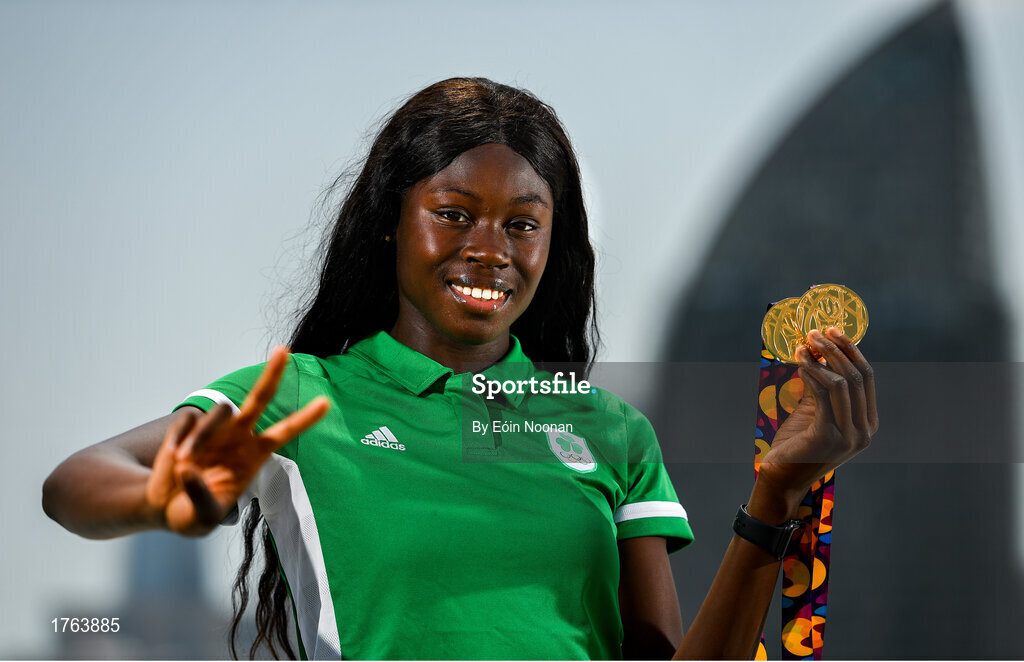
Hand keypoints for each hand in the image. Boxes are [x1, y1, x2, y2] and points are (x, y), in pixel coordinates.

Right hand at [145, 347, 329, 535]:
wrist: (165, 508)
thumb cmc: (193, 514)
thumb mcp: (204, 517)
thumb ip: (200, 495)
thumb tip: (188, 467)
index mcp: (254, 455)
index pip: (284, 432)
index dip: (305, 418)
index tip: (326, 402)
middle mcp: (238, 435)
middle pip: (259, 398)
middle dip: (272, 374)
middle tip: (283, 351)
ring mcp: (214, 429)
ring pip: (219, 412)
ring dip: (201, 437)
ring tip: (183, 464)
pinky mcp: (188, 426)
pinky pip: (187, 421)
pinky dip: (179, 439)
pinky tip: (172, 459)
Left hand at [755, 327, 877, 512]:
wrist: (782, 478)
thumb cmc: (797, 444)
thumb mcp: (816, 411)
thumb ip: (823, 386)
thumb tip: (820, 349)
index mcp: (868, 423)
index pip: (867, 376)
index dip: (850, 350)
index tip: (832, 330)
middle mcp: (864, 431)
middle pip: (856, 376)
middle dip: (835, 349)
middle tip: (815, 333)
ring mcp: (849, 436)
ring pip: (841, 383)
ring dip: (821, 358)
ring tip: (803, 345)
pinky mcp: (827, 437)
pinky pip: (823, 395)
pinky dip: (812, 374)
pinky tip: (799, 363)